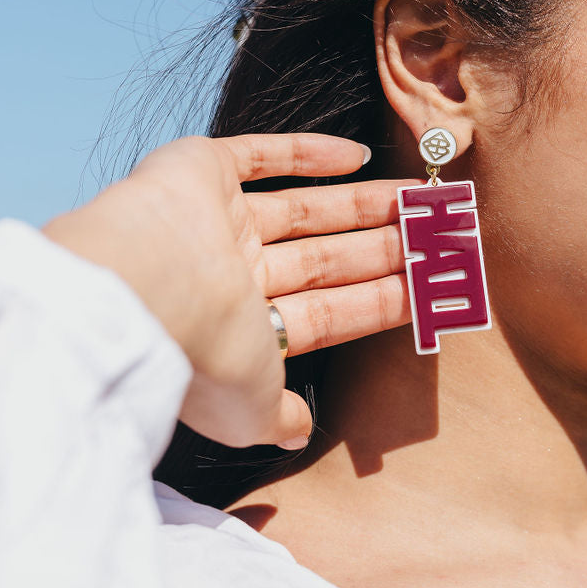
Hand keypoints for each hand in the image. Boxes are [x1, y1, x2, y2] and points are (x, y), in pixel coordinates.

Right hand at [42, 133, 412, 449]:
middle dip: (386, 250)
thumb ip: (280, 418)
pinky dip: (308, 152)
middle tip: (443, 237)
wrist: (144, 292)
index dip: (385, 302)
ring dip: (365, 204)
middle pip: (328, 258)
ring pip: (306, 209)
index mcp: (245, 330)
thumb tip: (297, 435)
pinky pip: (260, 155)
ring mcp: (218, 222)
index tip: (434, 290)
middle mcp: (233, 275)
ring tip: (424, 199)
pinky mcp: (200, 171)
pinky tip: (358, 155)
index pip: (331, 313)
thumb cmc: (202, 356)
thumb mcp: (252, 412)